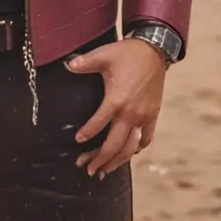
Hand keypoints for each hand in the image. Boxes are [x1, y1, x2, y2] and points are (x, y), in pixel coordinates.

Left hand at [65, 39, 167, 177]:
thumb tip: (66, 64)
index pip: (98, 124)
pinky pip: (146, 139)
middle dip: (101, 159)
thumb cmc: (127, 53)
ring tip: (105, 170)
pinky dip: (136, 150)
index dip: (87, 133)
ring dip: (117, 161)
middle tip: (88, 168)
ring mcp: (144, 116)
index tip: (78, 141)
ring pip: (131, 147)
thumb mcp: (103, 55)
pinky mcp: (153, 115)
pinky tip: (128, 155)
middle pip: (115, 144)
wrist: (155, 50)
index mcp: (116, 100)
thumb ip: (84, 62)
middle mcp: (131, 113)